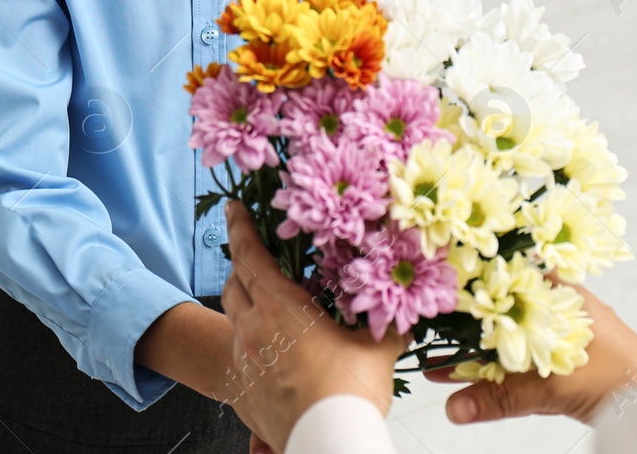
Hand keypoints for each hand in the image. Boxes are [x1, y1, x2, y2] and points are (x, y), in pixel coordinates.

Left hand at [221, 203, 406, 451]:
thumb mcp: (375, 350)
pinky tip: (272, 349)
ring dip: (244, 302)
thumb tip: (404, 308)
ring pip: (232, 318)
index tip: (234, 206)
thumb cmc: (348, 395)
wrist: (326, 446)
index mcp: (280, 308)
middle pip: (233, 283)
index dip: (240, 226)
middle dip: (241, 264)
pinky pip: (239, 354)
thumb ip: (386, 323)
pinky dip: (250, 340)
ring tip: (266, 302)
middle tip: (254, 253)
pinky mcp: (242, 391)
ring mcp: (244, 361)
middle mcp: (253, 330)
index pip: (249, 254)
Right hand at [429, 285, 636, 424]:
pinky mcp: (565, 362)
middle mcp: (556, 306)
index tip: (430, 308)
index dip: (463, 294)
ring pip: (509, 340)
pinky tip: (475, 384)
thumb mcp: (554, 386)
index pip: (499, 281)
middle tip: (426, 341)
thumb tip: (455, 407)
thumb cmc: (625, 376)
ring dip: (477, 355)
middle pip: (500, 313)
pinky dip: (498, 375)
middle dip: (463, 329)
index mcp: (555, 290)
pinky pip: (522, 364)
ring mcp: (561, 334)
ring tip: (440, 367)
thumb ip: (501, 398)